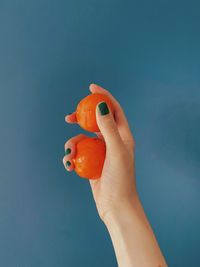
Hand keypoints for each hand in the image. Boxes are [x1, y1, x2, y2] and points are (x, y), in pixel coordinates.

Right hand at [63, 83, 136, 221]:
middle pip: (96, 122)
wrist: (116, 204)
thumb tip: (101, 105)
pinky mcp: (92, 163)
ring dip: (72, 144)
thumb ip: (109, 128)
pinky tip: (69, 165)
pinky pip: (79, 153)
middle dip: (82, 118)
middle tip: (69, 117)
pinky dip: (72, 156)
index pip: (114, 110)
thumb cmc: (120, 178)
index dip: (104, 96)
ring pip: (83, 139)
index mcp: (123, 136)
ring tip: (70, 155)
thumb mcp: (116, 151)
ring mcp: (101, 152)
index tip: (91, 87)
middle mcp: (112, 141)